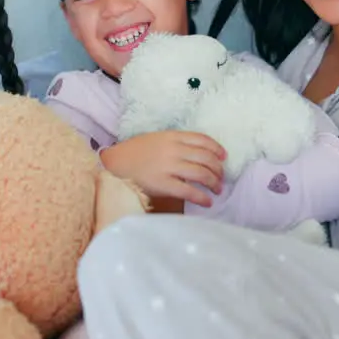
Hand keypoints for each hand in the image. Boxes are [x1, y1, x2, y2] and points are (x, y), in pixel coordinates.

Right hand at [101, 131, 225, 207]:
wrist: (114, 165)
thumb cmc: (134, 153)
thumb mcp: (155, 139)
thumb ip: (175, 143)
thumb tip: (198, 154)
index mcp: (171, 136)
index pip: (202, 140)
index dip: (217, 149)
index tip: (224, 158)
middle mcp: (173, 150)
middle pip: (206, 158)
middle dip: (218, 169)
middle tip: (221, 178)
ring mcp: (168, 166)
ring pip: (202, 174)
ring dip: (214, 183)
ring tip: (217, 190)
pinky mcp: (164, 184)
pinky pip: (189, 191)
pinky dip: (202, 198)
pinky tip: (207, 202)